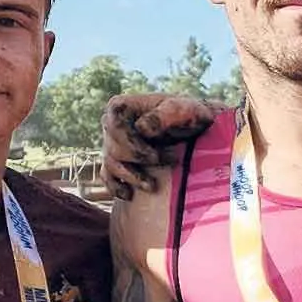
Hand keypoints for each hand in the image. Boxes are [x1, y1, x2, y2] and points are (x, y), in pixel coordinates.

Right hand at [101, 92, 216, 199]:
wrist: (194, 128)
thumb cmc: (188, 115)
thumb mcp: (182, 110)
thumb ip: (164, 115)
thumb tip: (142, 128)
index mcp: (120, 107)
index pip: (115, 128)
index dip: (133, 145)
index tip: (155, 156)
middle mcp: (111, 125)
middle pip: (113, 148)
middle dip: (137, 161)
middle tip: (165, 165)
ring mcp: (112, 144)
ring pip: (110, 165)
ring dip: (130, 177)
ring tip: (151, 186)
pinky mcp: (117, 162)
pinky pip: (107, 177)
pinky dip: (115, 187)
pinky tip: (129, 195)